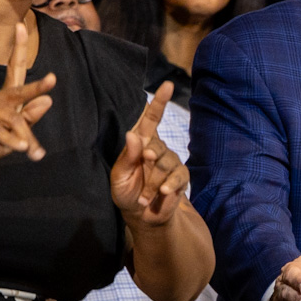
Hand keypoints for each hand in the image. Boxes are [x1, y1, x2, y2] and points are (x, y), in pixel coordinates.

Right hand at [0, 21, 54, 168]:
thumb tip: (48, 100)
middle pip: (18, 90)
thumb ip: (30, 118)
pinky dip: (12, 141)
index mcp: (7, 97)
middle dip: (35, 86)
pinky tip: (23, 148)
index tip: (21, 25)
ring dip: (25, 137)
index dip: (18, 47)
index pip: (16, 68)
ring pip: (12, 120)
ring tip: (36, 152)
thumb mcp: (16, 132)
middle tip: (51, 80)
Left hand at [109, 83, 187, 226]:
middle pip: (158, 147)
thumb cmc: (127, 192)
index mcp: (142, 143)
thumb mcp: (119, 176)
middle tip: (143, 169)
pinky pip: (178, 176)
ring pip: (166, 164)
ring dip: (153, 182)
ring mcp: (172, 163)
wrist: (141, 215)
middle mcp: (158, 150)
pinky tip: (161, 193)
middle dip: (149, 161)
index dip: (160, 102)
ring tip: (144, 196)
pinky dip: (168, 186)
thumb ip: (127, 157)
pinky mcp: (181, 178)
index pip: (151, 118)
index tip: (167, 85)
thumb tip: (133, 134)